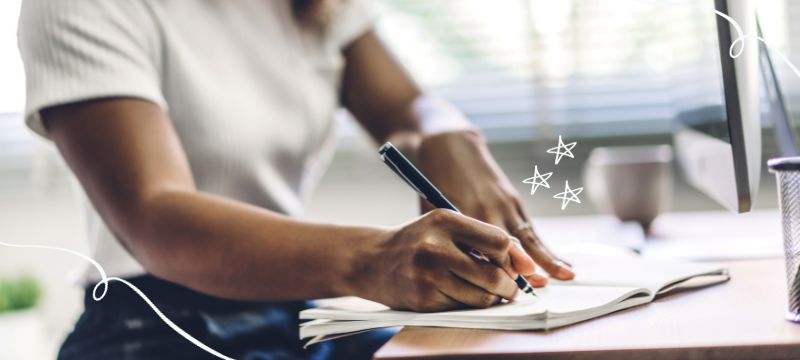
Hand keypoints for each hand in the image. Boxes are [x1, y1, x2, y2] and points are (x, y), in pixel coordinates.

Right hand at [355, 209, 536, 311]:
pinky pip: (463, 308)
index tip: (512, 265)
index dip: (511, 257)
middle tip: (508, 288)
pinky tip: (461, 295)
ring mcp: (428, 275)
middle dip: (508, 286)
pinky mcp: (424, 299)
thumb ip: (484, 239)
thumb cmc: (417, 240)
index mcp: (444, 220)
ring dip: (491, 299)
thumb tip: (528, 265)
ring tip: (486, 291)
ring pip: (481, 297)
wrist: (371, 260)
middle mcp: (435, 246)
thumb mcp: (445, 226)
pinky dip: (469, 305)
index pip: (497, 241)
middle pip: (493, 274)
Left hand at [414, 131, 574, 283]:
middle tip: (538, 288)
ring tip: (564, 276)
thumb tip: (459, 270)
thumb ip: (447, 238)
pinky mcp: (512, 200)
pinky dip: (543, 247)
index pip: (480, 249)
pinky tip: (558, 262)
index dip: (491, 271)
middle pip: (508, 244)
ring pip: (526, 236)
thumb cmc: (432, 183)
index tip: (501, 291)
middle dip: (522, 268)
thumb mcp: (431, 210)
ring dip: (545, 258)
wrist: (448, 146)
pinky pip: (529, 228)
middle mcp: (487, 209)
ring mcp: (503, 204)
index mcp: (463, 214)